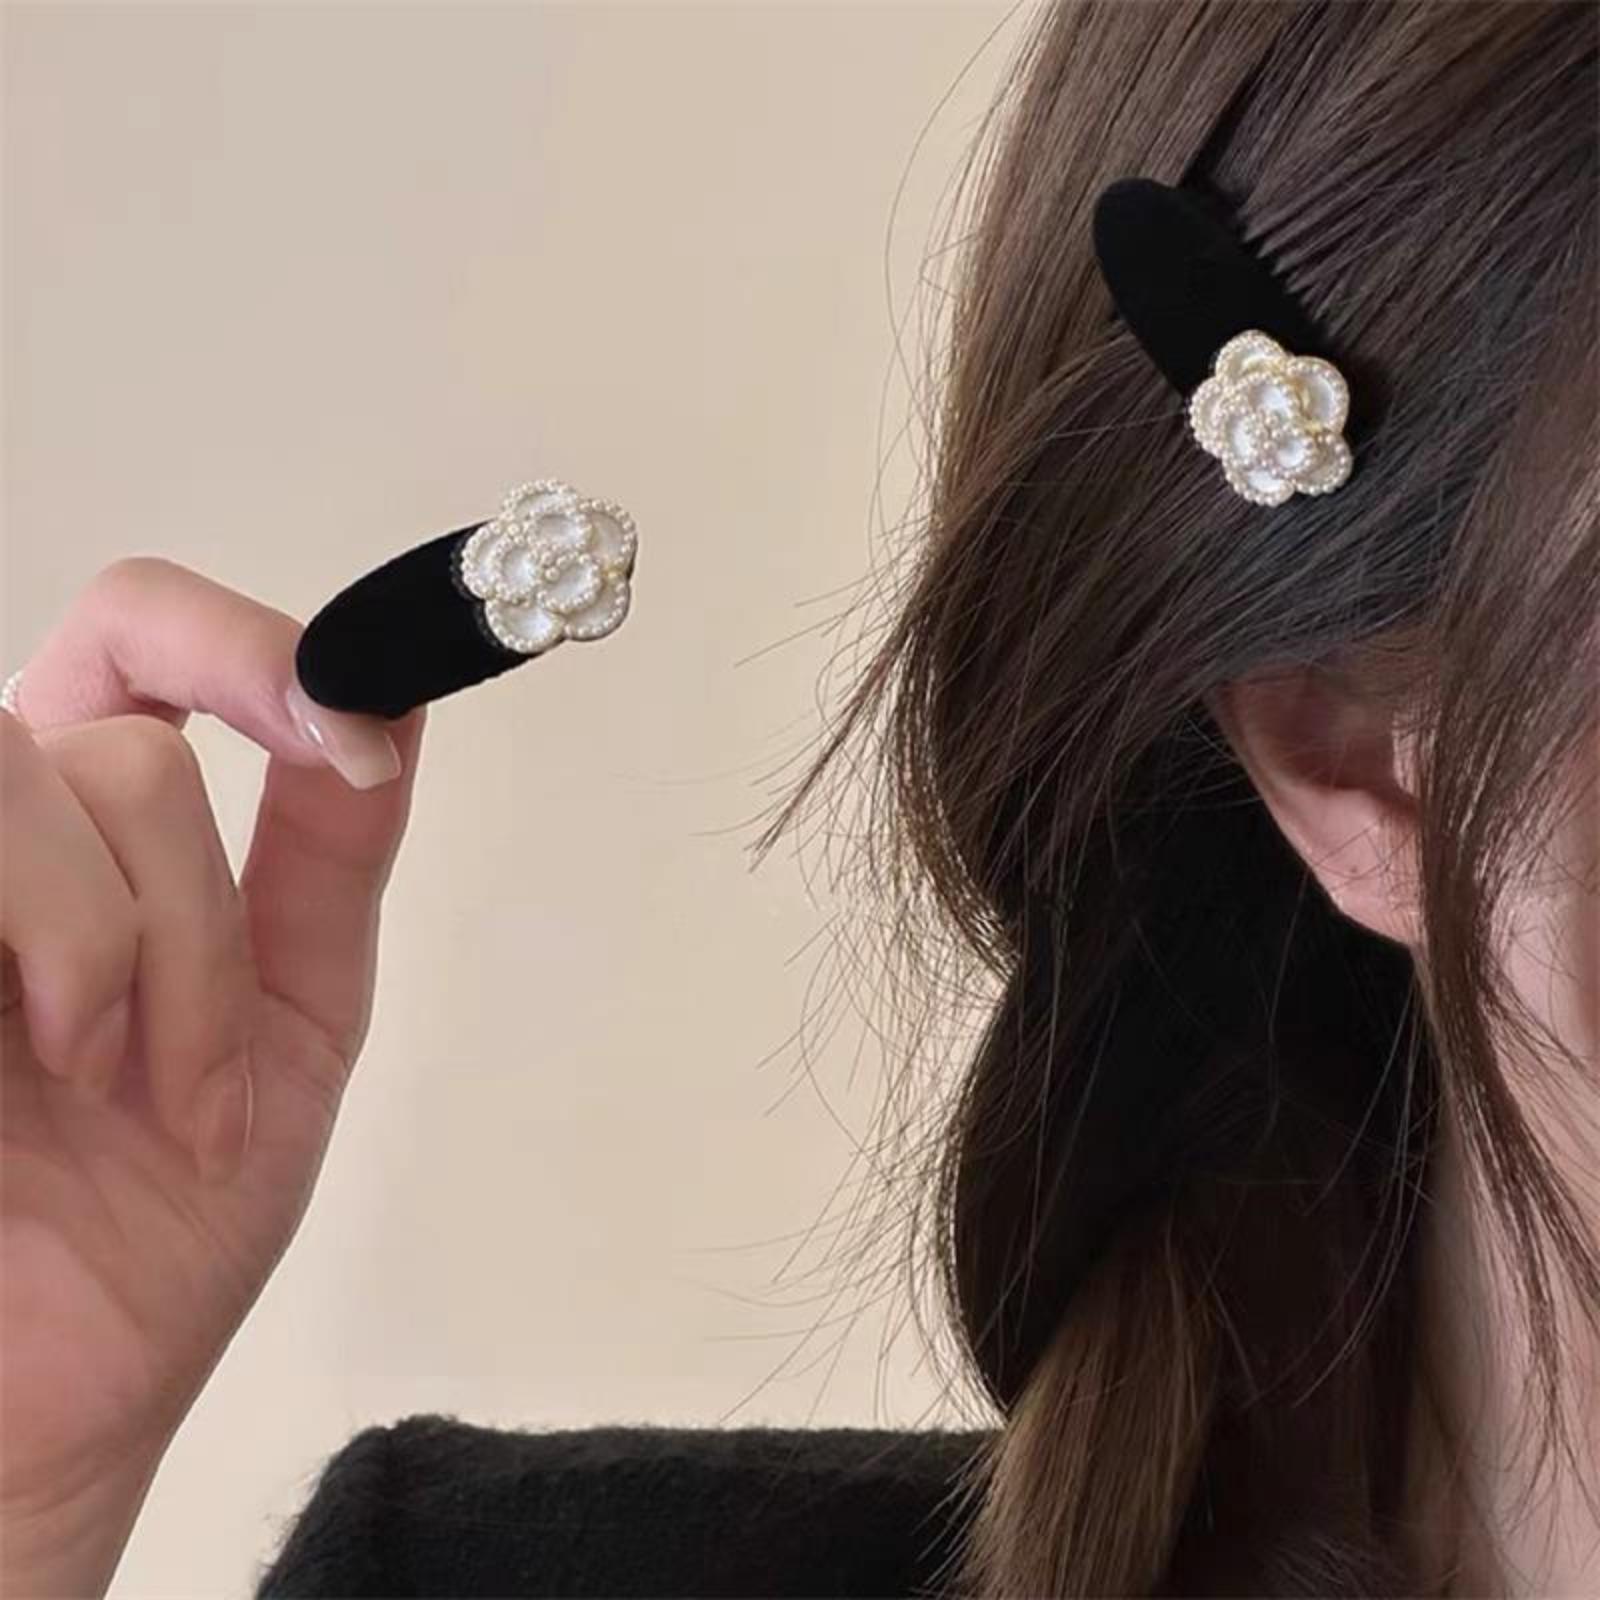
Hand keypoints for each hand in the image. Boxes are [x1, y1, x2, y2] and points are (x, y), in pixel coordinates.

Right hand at [0, 559, 423, 1596]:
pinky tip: (26, 1085)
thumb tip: (389, 699)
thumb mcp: (289, 1018)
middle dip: (194, 931)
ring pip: (31, 777)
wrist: (50, 1397)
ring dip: (114, 956)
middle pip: (121, 753)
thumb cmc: (160, 1219)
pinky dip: (56, 960)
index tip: (350, 728)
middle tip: (180, 1078)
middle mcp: (1, 834)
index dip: (244, 645)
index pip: (137, 630)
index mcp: (98, 829)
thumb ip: (326, 854)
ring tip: (94, 1084)